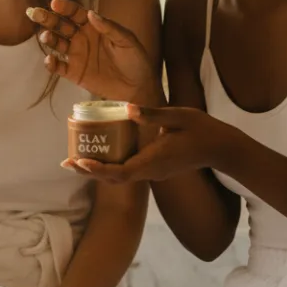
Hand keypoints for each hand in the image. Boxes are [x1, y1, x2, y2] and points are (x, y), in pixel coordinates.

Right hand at [27, 0, 157, 103]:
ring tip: (46, 36)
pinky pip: (59, 67)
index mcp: (94, 27)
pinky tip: (50, 59)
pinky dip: (51, 63)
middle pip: (61, 25)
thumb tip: (91, 14)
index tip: (54, 3)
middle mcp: (82, 38)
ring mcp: (76, 55)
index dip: (65, 7)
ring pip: (57, 44)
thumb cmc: (135, 60)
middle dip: (47, 18)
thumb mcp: (127, 40)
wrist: (137, 87)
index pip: (76, 13)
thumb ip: (110, 27)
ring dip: (49, 38)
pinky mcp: (74, 73)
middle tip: (35, 13)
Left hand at [65, 105, 240, 183]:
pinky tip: (100, 154)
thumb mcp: (178, 116)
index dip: (97, 169)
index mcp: (153, 160)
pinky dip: (110, 166)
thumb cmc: (202, 129)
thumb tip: (129, 108)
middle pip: (113, 178)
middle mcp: (150, 171)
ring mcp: (153, 173)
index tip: (79, 162)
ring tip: (75, 160)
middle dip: (88, 171)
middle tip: (65, 162)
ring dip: (97, 170)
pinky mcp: (156, 169)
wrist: (221, 148)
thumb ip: (153, 114)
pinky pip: (128, 171)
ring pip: (120, 176)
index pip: (119, 172)